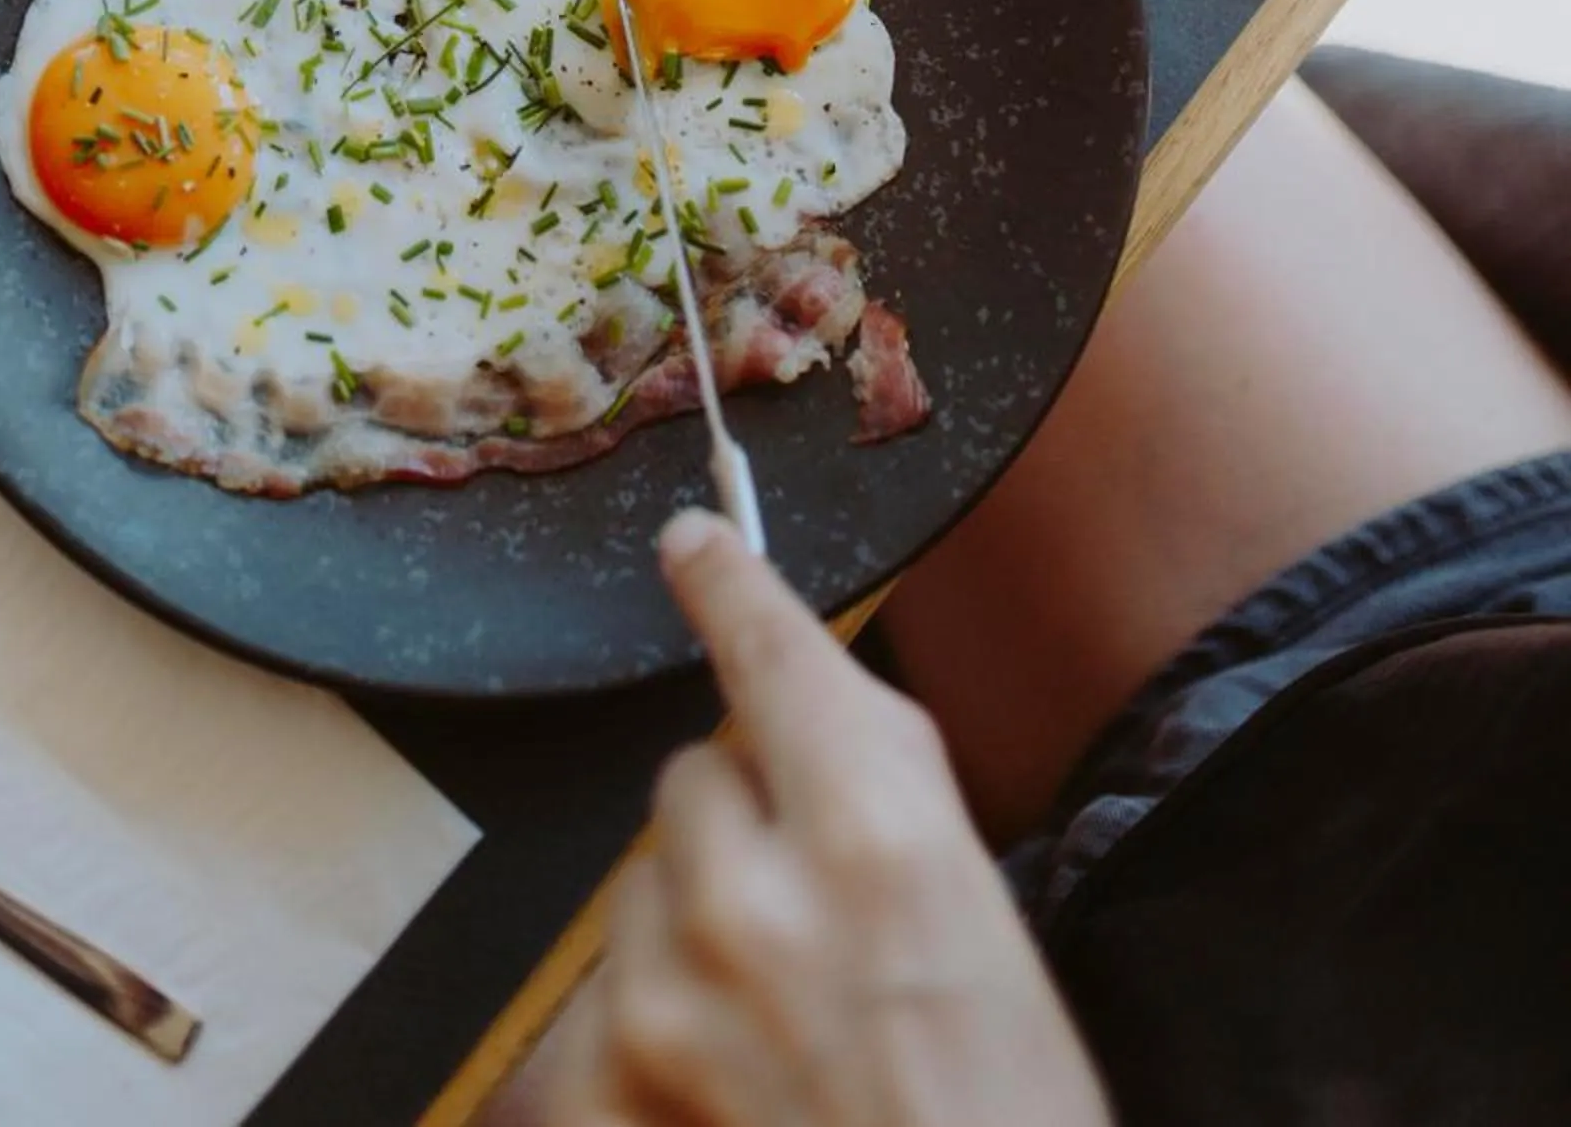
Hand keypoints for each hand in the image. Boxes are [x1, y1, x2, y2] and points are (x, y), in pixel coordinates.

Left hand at [545, 511, 1108, 1126]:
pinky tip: (726, 1085)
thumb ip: (889, 798)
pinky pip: (600, 1000)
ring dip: (691, 928)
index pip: (771, 657)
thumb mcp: (987, 926)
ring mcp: (661, 1003)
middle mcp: (752, 899)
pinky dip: (650, 1030)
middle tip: (812, 920)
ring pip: (638, 886)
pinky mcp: (606, 1089)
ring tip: (776, 1029)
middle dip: (740, 821)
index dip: (728, 585)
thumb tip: (814, 703)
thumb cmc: (1011, 1117)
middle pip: (691, 774)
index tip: (692, 542)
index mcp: (879, 840)